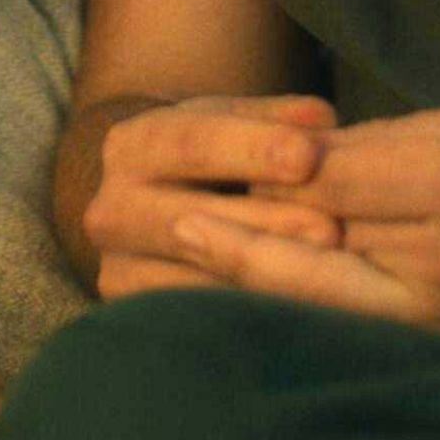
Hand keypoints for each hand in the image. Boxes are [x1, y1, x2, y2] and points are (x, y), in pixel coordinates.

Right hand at [82, 92, 345, 299]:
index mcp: (132, 146)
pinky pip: (194, 320)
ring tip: (325, 276)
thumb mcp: (240, 122)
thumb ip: (280, 118)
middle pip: (186, 218)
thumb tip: (319, 119)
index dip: (249, 149)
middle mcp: (110, 210)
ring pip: (188, 279)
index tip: (308, 155)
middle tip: (329, 230)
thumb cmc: (219, 156)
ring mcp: (117, 268)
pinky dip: (248, 316)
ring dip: (259, 280)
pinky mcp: (137, 314)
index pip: (189, 143)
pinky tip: (301, 311)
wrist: (156, 206)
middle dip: (260, 224)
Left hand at [176, 98, 439, 364]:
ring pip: (312, 303)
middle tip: (143, 219)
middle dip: (224, 232)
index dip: (255, 171)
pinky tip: (237, 314)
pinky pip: (349, 341)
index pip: (321, 176)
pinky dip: (289, 325)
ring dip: (236, 287)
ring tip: (163, 268)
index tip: (194, 164)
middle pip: (303, 244)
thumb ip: (390, 141)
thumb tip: (291, 160)